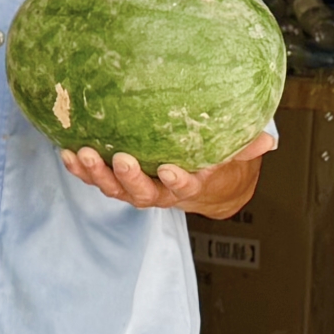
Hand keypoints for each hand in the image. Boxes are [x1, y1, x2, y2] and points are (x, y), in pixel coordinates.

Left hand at [58, 129, 274, 210]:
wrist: (200, 185)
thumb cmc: (215, 163)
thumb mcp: (233, 156)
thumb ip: (246, 148)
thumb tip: (268, 140)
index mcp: (187, 187)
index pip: (184, 187)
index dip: (177, 181)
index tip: (171, 169)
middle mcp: (158, 194)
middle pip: (141, 193)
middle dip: (129, 178)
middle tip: (120, 158)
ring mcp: (135, 190)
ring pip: (114, 189)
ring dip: (96, 174)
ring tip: (81, 153)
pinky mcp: (116, 182)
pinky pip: (96, 178)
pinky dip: (80, 169)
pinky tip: (65, 152)